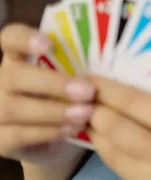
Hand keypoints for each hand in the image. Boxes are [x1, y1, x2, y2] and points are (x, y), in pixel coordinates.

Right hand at [0, 24, 90, 165]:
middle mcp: (0, 80)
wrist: (51, 141)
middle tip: (87, 91)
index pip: (10, 38)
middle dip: (52, 83)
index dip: (24, 38)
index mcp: (17, 58)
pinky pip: (17, 134)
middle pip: (13, 76)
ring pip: (13, 108)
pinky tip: (72, 129)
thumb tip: (112, 59)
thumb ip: (80, 67)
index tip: (50, 44)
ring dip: (54, 111)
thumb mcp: (72, 80)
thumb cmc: (66, 100)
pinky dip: (48, 132)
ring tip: (86, 113)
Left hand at [86, 76, 150, 179]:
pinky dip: (117, 157)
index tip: (90, 78)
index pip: (134, 104)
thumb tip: (131, 100)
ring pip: (113, 155)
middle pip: (114, 129)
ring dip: (98, 135)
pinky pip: (126, 176)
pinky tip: (113, 146)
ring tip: (89, 119)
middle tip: (81, 97)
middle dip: (94, 110)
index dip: (107, 90)